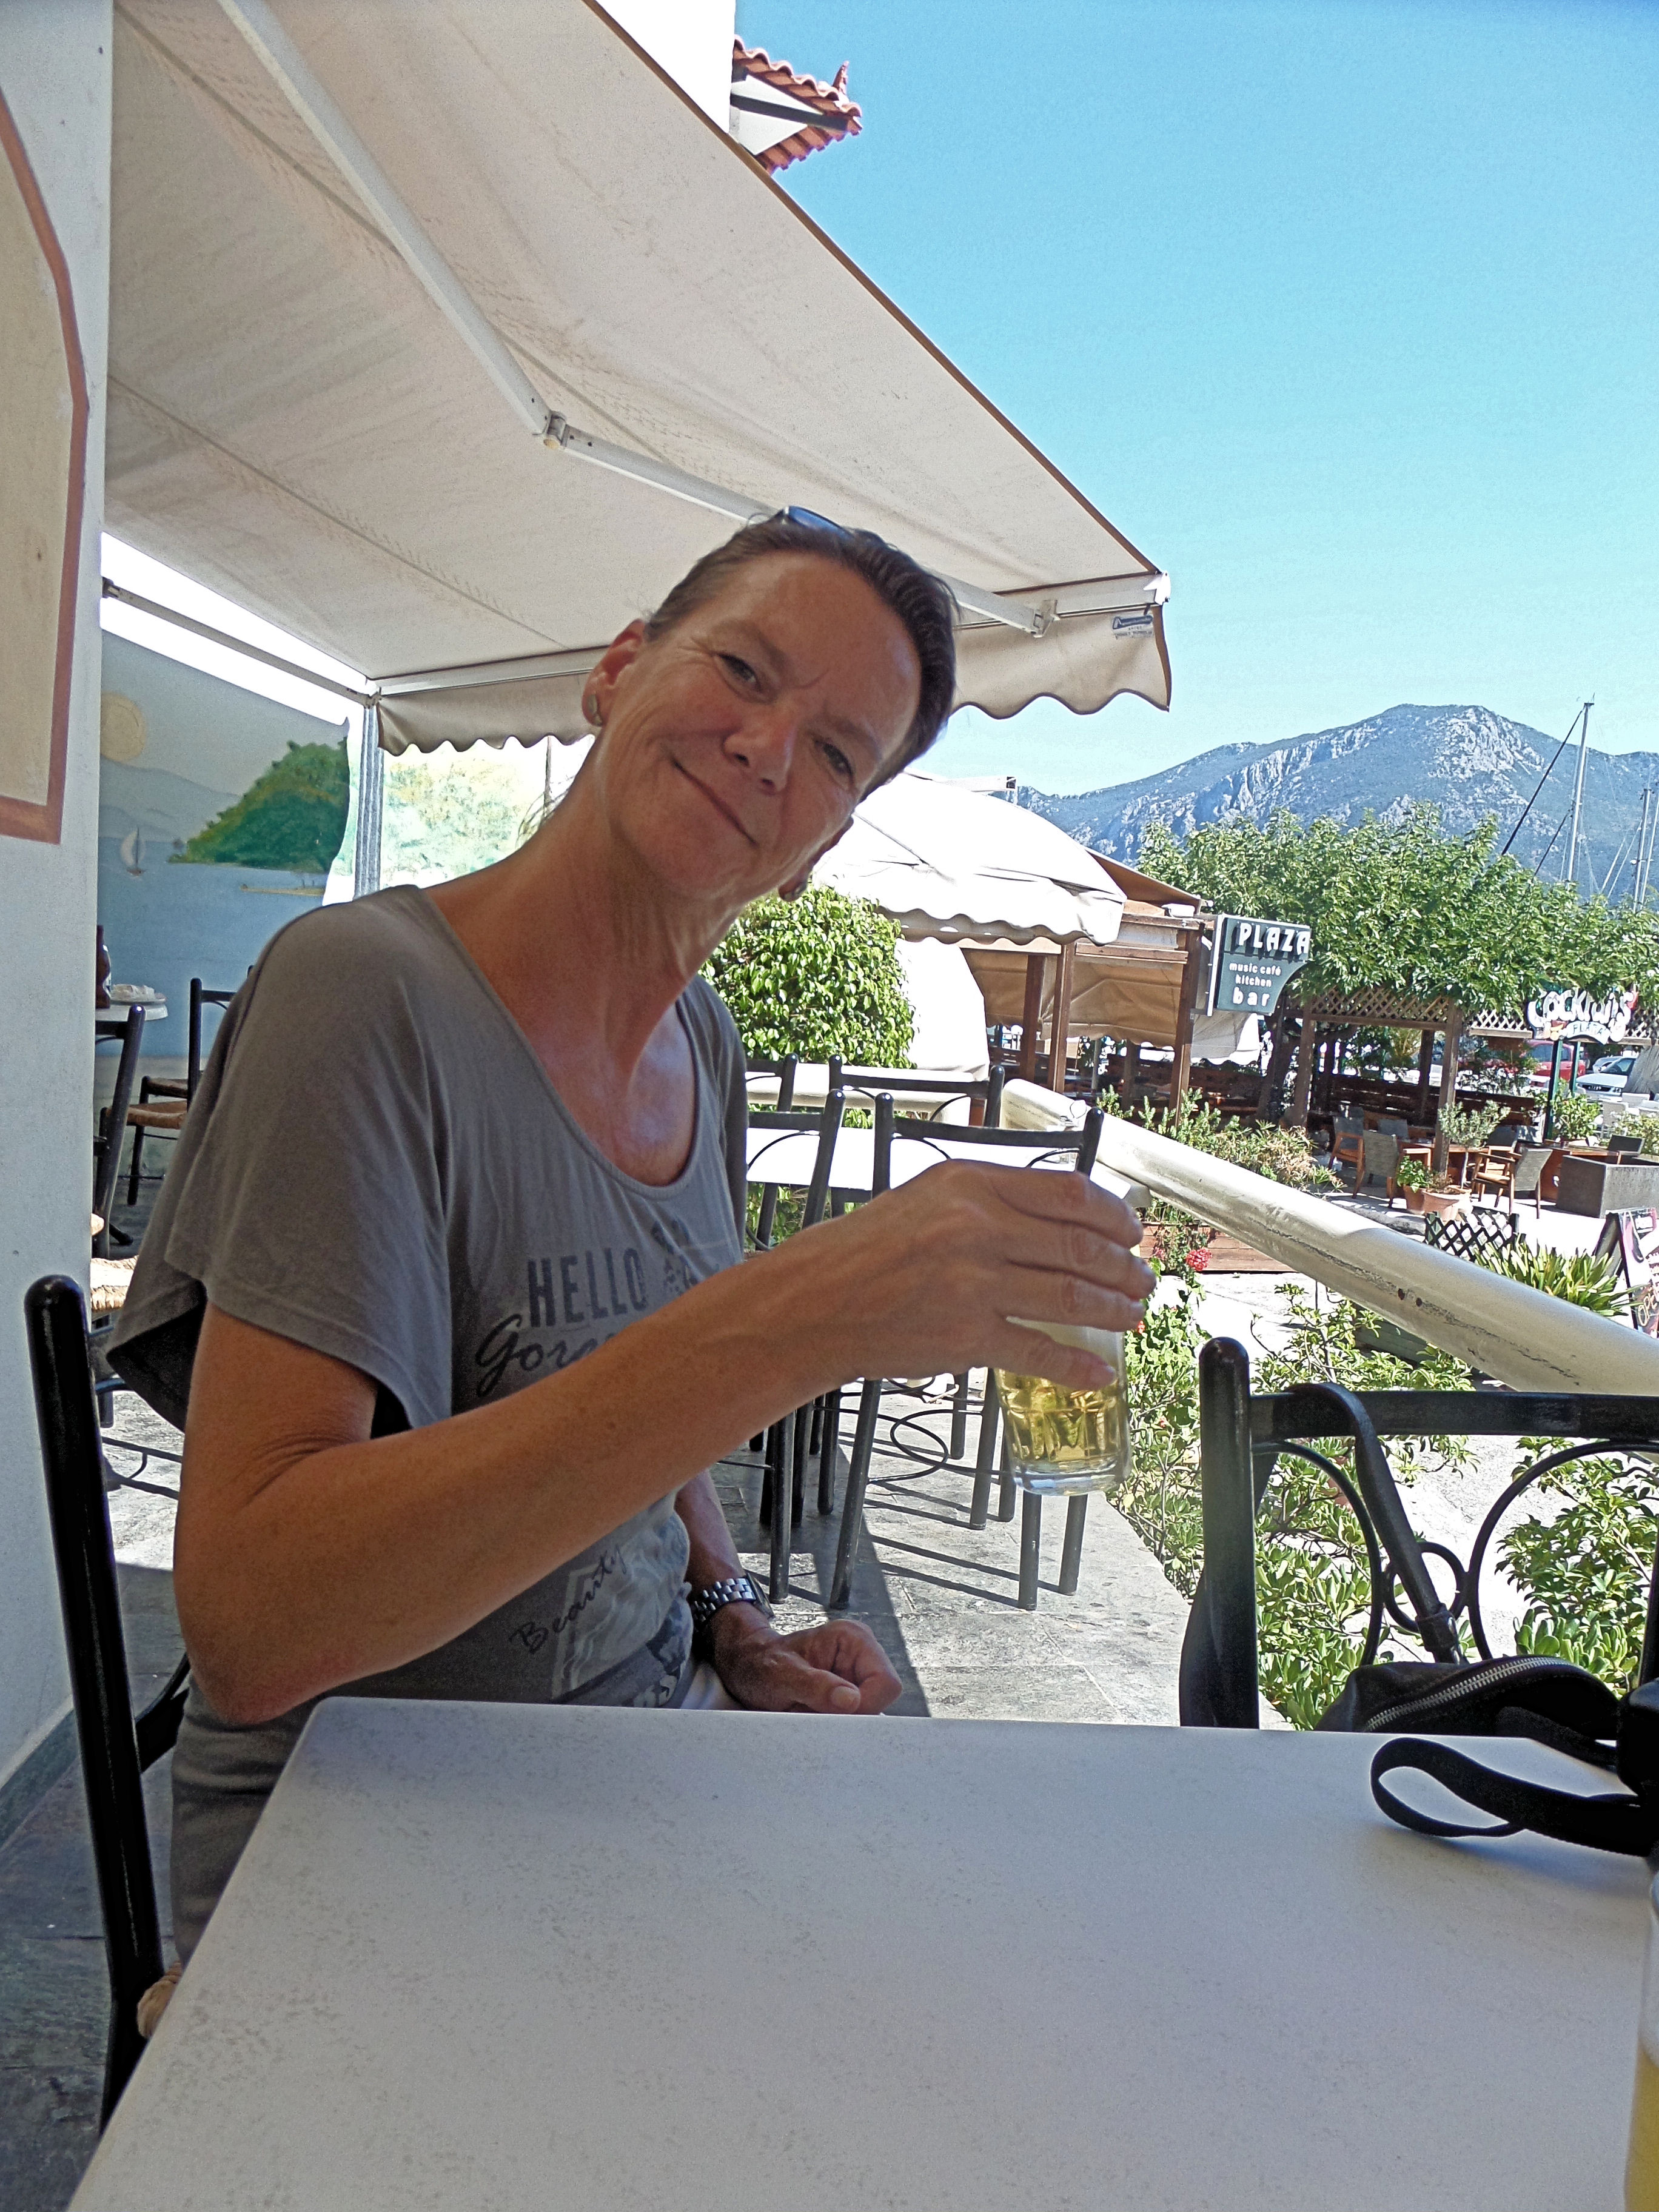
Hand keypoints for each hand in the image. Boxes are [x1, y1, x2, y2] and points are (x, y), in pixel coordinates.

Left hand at [710, 1604, 901, 1713]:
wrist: (746, 1666)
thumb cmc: (760, 1664)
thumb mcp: (780, 1675)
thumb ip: (816, 1686)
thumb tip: (852, 1701)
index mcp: (854, 1639)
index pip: (886, 1684)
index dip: (864, 1707)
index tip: (831, 1715)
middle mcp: (862, 1656)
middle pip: (880, 1703)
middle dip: (849, 1718)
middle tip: (812, 1714)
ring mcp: (857, 1677)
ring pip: (867, 1716)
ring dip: (838, 1724)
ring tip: (808, 1713)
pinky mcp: (848, 1696)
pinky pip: (853, 1721)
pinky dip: (833, 1727)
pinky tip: (811, 1717)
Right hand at [767, 1160, 1155, 1394]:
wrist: (812, 1302)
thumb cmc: (862, 1250)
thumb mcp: (927, 1196)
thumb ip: (989, 1200)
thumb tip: (1059, 1218)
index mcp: (970, 1185)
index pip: (1070, 1194)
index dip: (1114, 1217)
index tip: (1130, 1232)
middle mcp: (976, 1229)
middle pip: (1081, 1248)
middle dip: (1125, 1269)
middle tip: (1141, 1280)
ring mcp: (973, 1285)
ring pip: (1072, 1298)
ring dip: (1113, 1311)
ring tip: (1130, 1317)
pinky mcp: (965, 1337)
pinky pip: (1040, 1352)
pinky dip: (1077, 1366)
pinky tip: (1098, 1372)